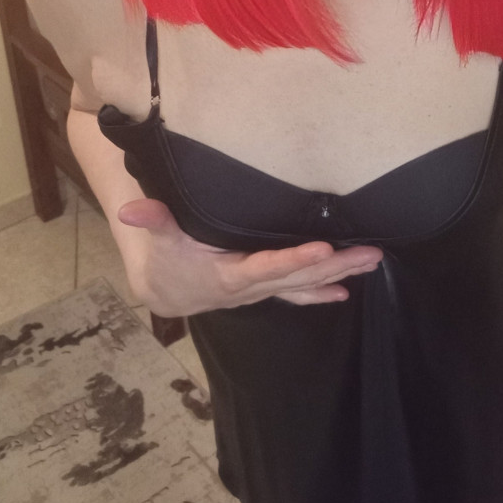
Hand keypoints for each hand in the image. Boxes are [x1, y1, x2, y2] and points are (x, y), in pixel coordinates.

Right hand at [116, 198, 382, 316]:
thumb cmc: (165, 258)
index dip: (295, 262)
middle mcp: (251, 288)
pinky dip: (322, 292)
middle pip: (298, 279)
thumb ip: (153, 219)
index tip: (323, 250)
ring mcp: (261, 291)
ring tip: (370, 262)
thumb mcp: (159, 237)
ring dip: (340, 274)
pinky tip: (346, 291)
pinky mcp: (265, 288)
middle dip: (335, 266)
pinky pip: (298, 294)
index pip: (267, 268)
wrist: (165, 289)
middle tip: (368, 253)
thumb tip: (132, 208)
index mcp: (229, 275)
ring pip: (306, 286)